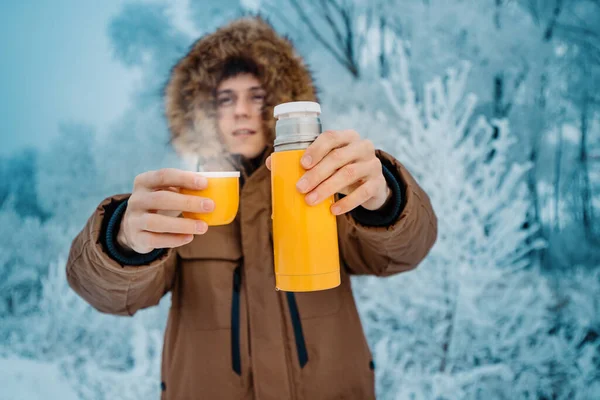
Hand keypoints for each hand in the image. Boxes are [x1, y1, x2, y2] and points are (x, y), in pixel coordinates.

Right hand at [118, 169, 214, 253]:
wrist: (134, 227)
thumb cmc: (160, 204)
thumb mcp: (166, 192)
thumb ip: (184, 188)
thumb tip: (218, 186)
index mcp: (144, 181)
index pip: (164, 175)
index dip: (184, 178)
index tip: (205, 183)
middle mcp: (136, 199)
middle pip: (162, 199)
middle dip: (188, 202)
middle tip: (210, 206)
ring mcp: (134, 219)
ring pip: (157, 222)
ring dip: (183, 224)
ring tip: (204, 227)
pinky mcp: (137, 238)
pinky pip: (155, 240)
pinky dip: (174, 240)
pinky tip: (189, 237)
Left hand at [266, 130, 389, 214]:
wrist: (371, 185)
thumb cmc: (341, 169)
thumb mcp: (327, 162)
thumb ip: (303, 160)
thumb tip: (271, 163)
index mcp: (347, 137)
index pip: (331, 137)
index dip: (316, 149)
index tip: (302, 164)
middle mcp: (363, 147)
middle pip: (338, 157)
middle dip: (316, 173)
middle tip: (300, 188)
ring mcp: (373, 165)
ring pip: (349, 174)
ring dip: (327, 188)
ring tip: (310, 200)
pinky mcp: (378, 184)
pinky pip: (363, 192)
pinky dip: (347, 202)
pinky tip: (333, 210)